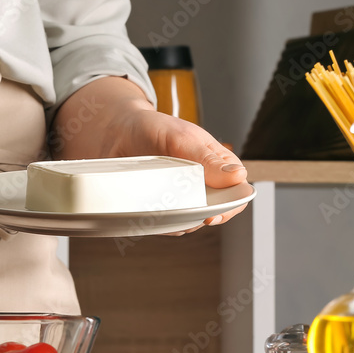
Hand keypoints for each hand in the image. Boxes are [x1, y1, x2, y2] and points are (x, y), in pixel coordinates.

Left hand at [53, 76, 247, 228]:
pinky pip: (165, 224)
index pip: (236, 194)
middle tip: (184, 216)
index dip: (229, 208)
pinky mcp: (159, 206)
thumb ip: (207, 159)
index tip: (212, 216)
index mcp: (217, 165)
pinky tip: (148, 217)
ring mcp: (180, 197)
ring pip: (189, 222)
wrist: (116, 131)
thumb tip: (237, 176)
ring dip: (178, 223)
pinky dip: (159, 224)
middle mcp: (202, 184)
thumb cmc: (153, 128)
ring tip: (160, 210)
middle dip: (201, 219)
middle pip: (214, 213)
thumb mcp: (182, 138)